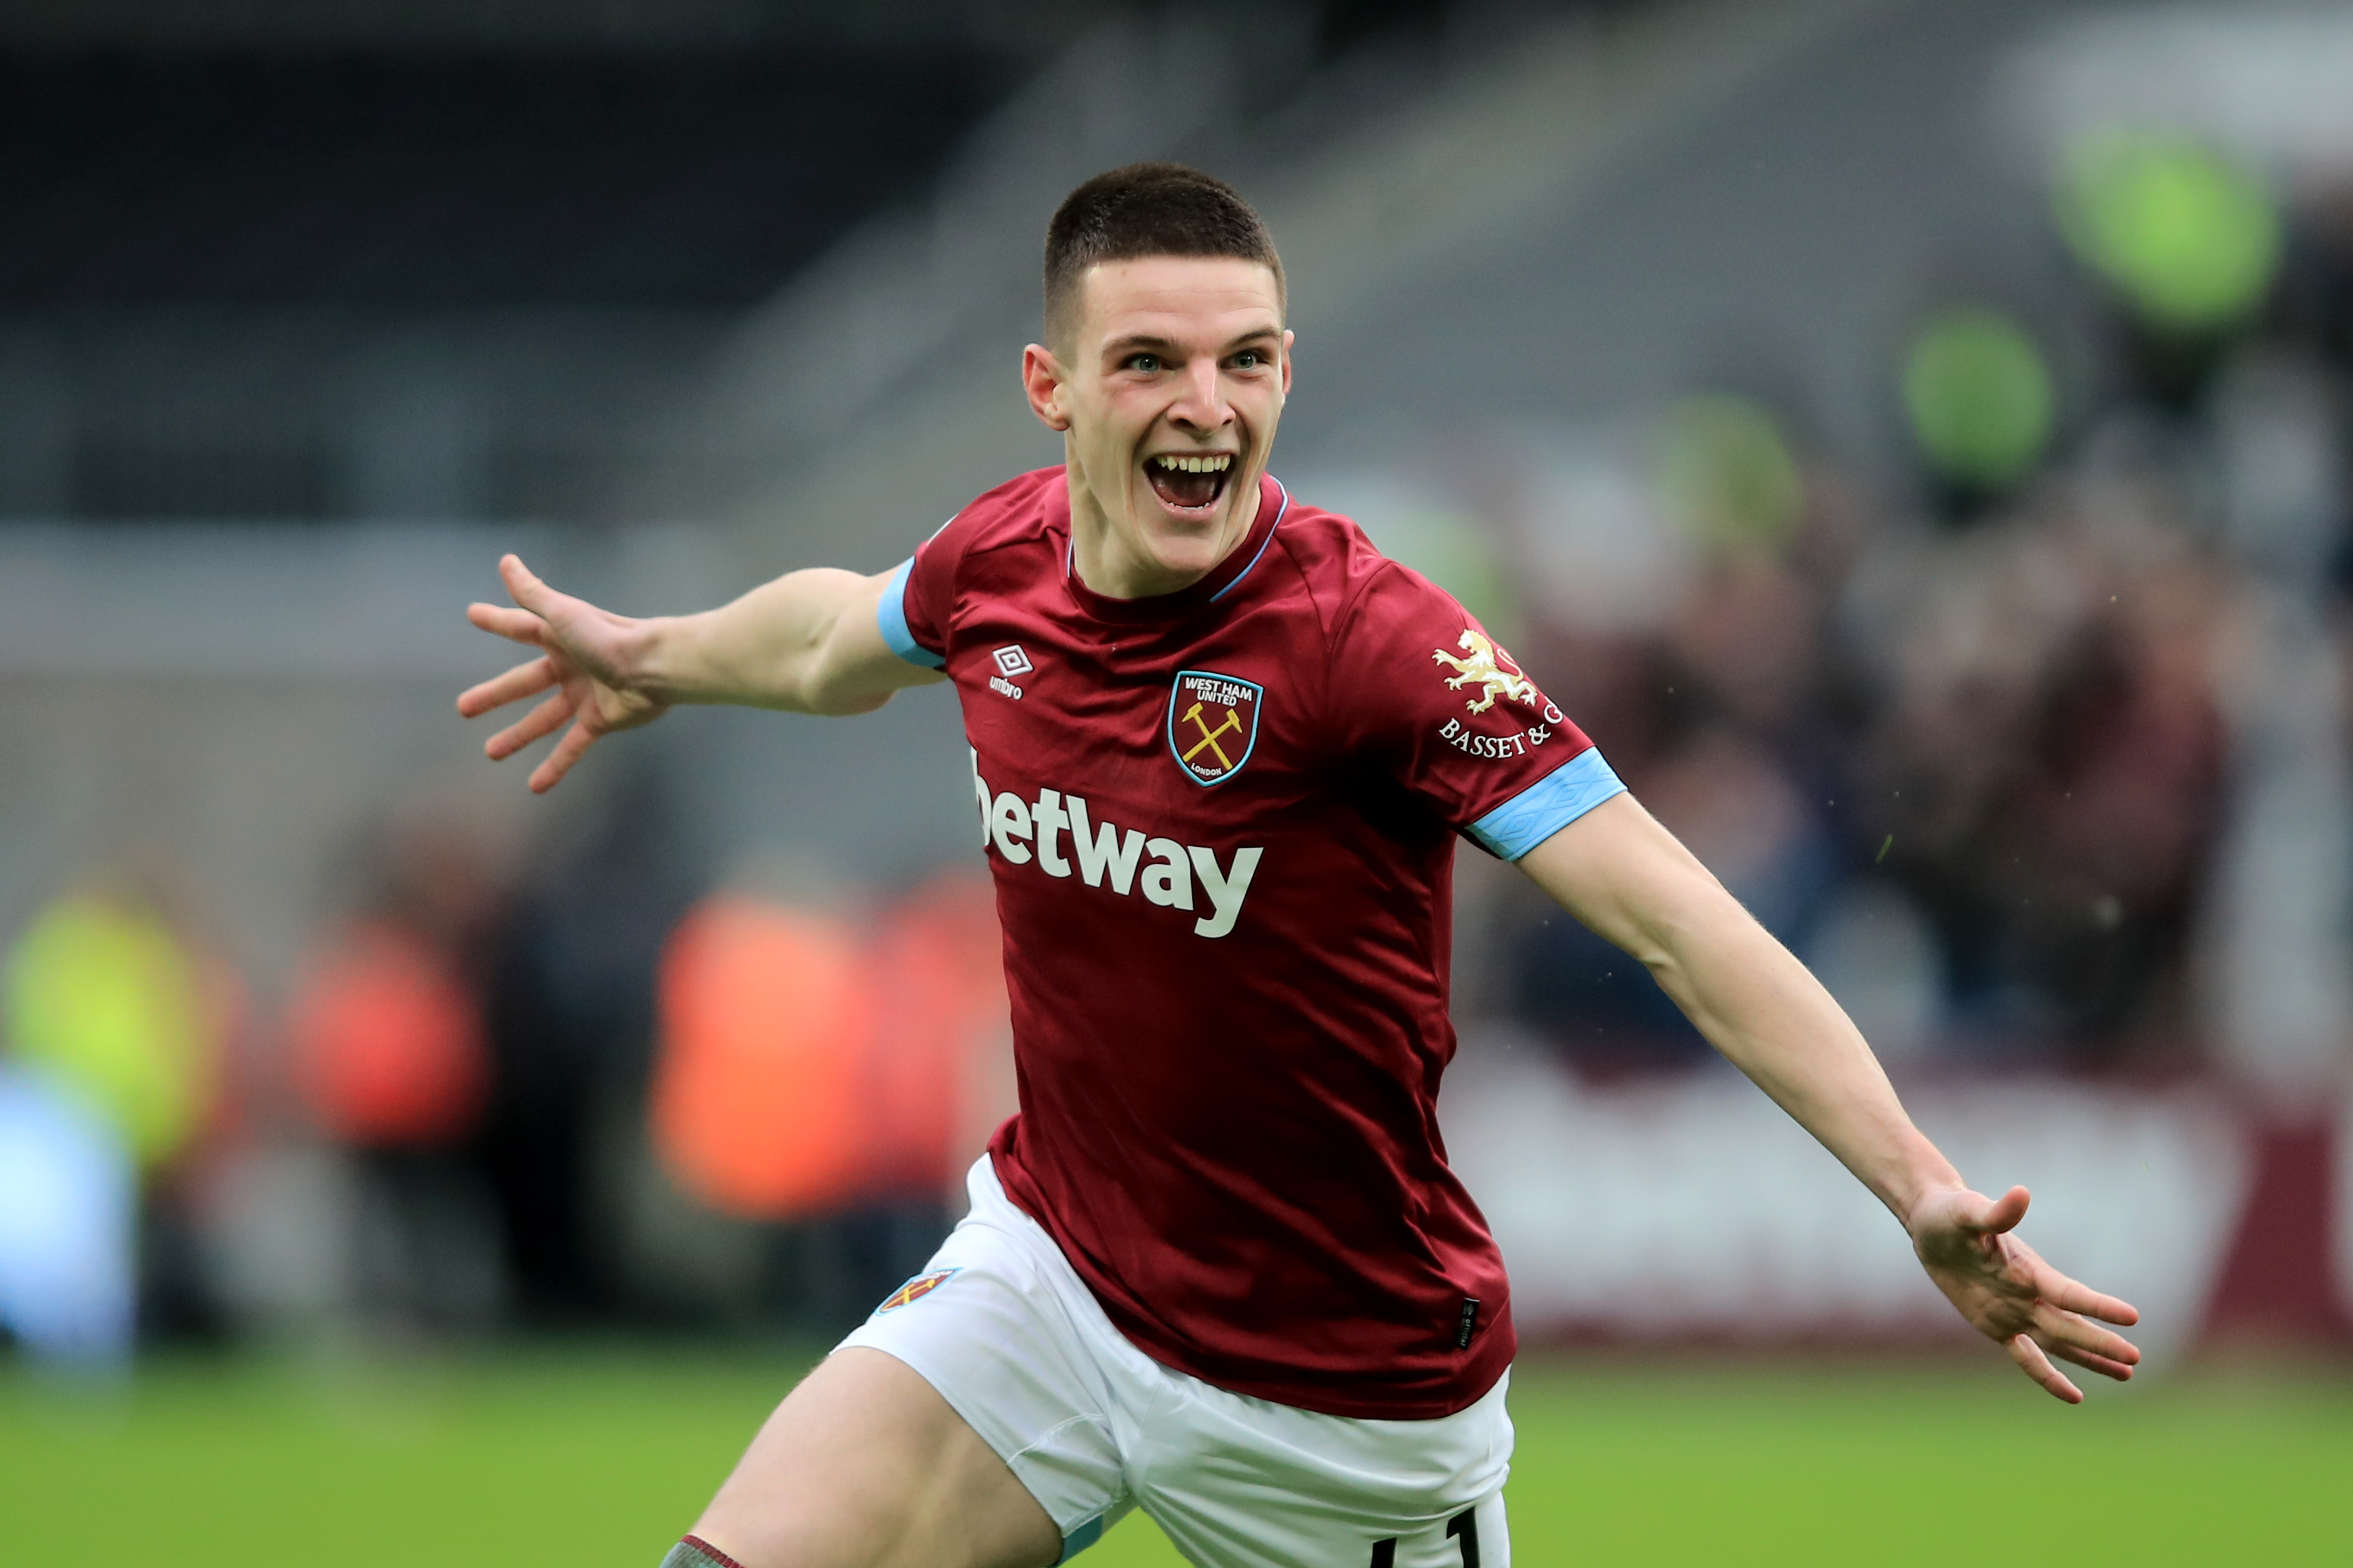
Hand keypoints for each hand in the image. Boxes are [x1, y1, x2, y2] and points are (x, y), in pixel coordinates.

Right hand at [458, 554, 669, 792]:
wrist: (654, 667)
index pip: (519, 628)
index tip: (473, 615)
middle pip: (523, 682)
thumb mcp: (563, 615)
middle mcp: (570, 666)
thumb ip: (533, 593)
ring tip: (491, 752)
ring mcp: (584, 695)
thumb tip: (506, 561)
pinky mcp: (601, 721)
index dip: (496, 622)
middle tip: (463, 708)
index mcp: (559, 637)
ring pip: (543, 720)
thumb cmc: (609, 636)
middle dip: (494, 695)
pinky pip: (573, 747)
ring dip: (518, 736)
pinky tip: (535, 786)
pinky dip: (555, 766)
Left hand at [1909, 1184, 2141, 1402]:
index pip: (2068, 1293)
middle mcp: (2028, 1294)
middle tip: (2136, 1358)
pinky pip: (2026, 1357)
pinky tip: (2074, 1397)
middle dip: (2100, 1343)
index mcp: (2027, 1270)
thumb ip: (1997, 1212)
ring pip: (2059, 1343)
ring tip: (2128, 1374)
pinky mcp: (1996, 1325)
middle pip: (2069, 1324)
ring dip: (2091, 1359)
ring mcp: (2015, 1312)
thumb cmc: (1951, 1214)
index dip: (2096, 1306)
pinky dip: (2047, 1376)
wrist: (1932, 1225)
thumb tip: (2021, 1193)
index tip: (2132, 1316)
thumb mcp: (1967, 1212)